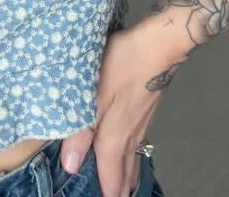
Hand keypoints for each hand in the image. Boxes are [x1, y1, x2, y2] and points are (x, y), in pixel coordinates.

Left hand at [60, 16, 189, 195]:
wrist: (156, 46)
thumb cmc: (122, 65)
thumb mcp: (92, 96)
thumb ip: (81, 132)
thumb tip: (71, 166)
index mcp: (115, 136)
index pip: (110, 175)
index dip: (105, 192)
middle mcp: (130, 136)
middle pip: (125, 172)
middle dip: (118, 189)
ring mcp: (141, 125)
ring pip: (133, 159)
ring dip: (127, 177)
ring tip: (123, 188)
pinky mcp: (145, 112)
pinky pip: (138, 146)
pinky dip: (132, 159)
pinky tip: (130, 154)